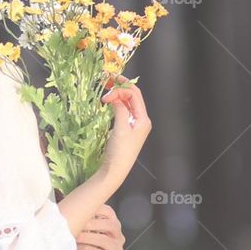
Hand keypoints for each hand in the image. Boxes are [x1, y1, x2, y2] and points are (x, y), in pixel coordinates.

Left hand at [75, 204, 125, 249]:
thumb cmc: (81, 246)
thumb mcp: (83, 230)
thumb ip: (84, 220)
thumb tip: (73, 209)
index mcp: (112, 224)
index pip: (109, 212)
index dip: (96, 209)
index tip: (82, 210)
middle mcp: (118, 235)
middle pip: (110, 225)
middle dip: (91, 224)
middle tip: (77, 225)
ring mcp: (117, 249)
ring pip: (104, 240)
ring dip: (87, 237)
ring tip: (76, 237)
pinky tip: (80, 249)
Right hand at [97, 75, 151, 190]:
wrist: (115, 169)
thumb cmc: (120, 151)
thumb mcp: (120, 128)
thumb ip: (120, 109)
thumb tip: (115, 97)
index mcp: (143, 119)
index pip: (135, 95)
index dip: (121, 88)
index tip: (107, 90)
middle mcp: (141, 120)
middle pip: (133, 97)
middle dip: (121, 87)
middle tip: (107, 80)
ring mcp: (134, 124)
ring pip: (128, 103)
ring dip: (118, 95)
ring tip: (107, 88)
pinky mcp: (127, 129)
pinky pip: (124, 111)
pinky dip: (117, 104)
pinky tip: (109, 102)